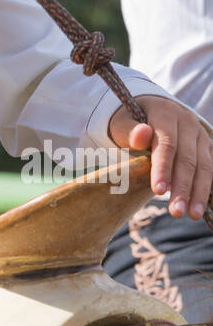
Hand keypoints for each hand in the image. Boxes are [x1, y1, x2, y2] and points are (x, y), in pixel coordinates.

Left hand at [108, 94, 212, 221]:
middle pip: (188, 158)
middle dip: (183, 187)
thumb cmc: (131, 123)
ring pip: (204, 166)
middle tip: (177, 212)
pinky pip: (211, 169)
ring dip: (199, 192)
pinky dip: (208, 188)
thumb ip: (129, 131)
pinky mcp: (207, 147)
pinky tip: (203, 205)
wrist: (149, 111)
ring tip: (193, 214)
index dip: (163, 168)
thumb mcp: (122, 124)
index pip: (166, 143)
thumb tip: (142, 134)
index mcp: (166, 113)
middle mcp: (188, 122)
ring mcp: (200, 135)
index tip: (158, 191)